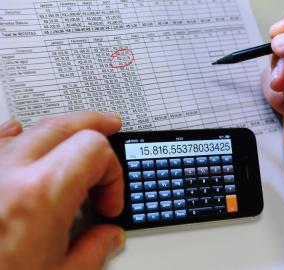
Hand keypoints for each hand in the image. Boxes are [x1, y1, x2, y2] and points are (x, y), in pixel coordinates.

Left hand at [0, 112, 125, 269]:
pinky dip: (19, 136)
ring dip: (61, 130)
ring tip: (75, 135)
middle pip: (64, 125)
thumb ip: (93, 250)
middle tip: (110, 127)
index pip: (93, 149)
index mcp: (39, 195)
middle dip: (94, 126)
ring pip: (31, 128)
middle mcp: (7, 173)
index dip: (113, 173)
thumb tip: (108, 236)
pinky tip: (25, 139)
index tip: (109, 201)